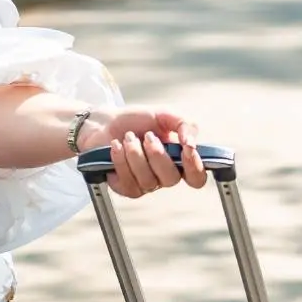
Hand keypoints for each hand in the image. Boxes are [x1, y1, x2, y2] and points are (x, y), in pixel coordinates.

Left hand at [87, 106, 207, 197]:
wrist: (105, 122)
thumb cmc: (136, 120)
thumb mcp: (165, 115)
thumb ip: (185, 124)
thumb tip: (192, 143)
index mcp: (179, 159)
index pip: (196, 177)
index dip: (194, 167)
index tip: (186, 149)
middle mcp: (164, 175)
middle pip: (171, 179)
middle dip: (157, 155)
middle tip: (147, 136)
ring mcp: (145, 183)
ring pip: (148, 181)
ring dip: (136, 155)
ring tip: (128, 137)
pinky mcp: (125, 187)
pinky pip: (128, 184)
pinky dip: (121, 161)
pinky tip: (116, 147)